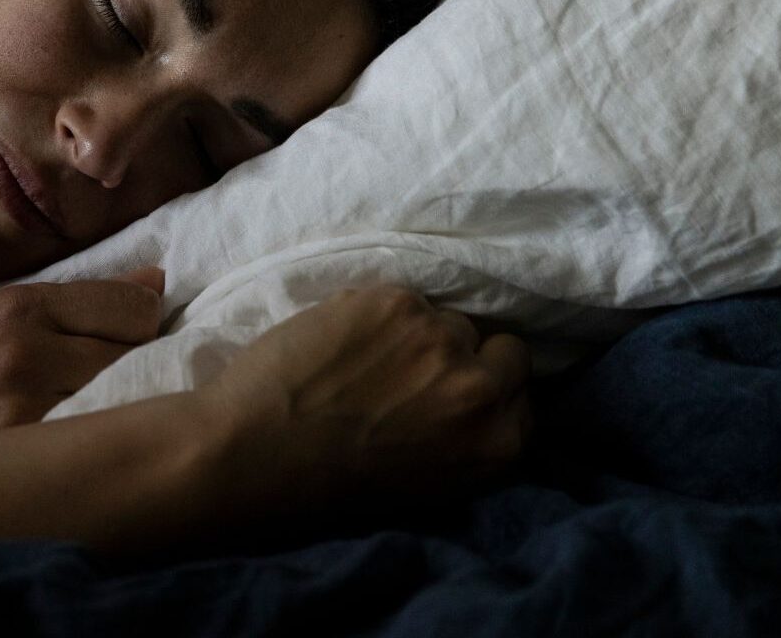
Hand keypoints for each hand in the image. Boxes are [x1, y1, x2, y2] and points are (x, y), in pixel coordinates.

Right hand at [0, 267, 166, 443]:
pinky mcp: (23, 454)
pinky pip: (91, 437)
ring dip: (124, 398)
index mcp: (19, 308)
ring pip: (118, 398)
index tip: (142, 325)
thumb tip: (153, 283)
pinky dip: (99, 434)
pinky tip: (90, 434)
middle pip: (131, 353)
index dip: (145, 315)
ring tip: (111, 399)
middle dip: (140, 357)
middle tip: (128, 366)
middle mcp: (27, 353)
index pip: (125, 306)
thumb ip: (72, 298)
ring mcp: (27, 409)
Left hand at [197, 286, 531, 513]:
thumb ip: (470, 435)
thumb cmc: (333, 482)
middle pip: (502, 347)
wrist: (257, 453)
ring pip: (447, 318)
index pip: (522, 391)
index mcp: (501, 444)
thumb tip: (485, 396)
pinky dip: (372, 314)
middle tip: (415, 368)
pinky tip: (338, 342)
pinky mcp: (396, 303)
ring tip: (366, 359)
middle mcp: (483, 389)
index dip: (488, 386)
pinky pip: (400, 298)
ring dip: (415, 333)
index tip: (454, 389)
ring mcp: (440, 340)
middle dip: (466, 354)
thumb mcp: (431, 482)